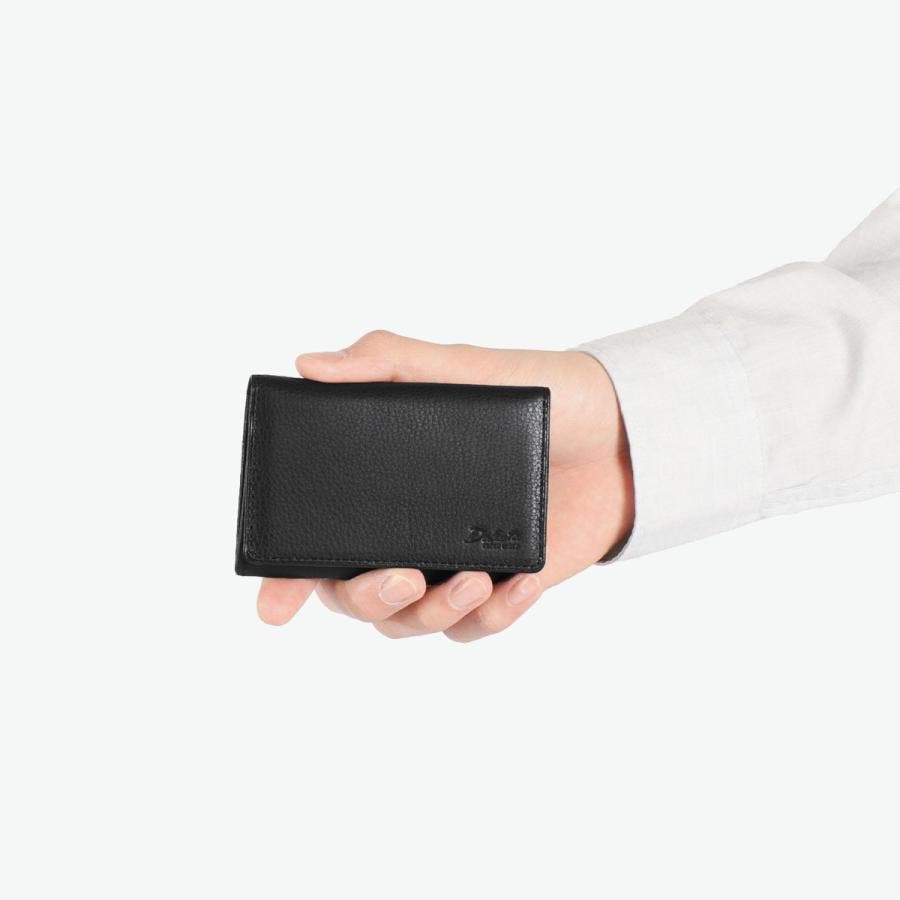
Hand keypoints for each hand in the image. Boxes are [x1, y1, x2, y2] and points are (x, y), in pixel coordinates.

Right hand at [257, 331, 633, 640]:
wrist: (622, 429)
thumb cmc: (537, 392)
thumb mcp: (461, 366)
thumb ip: (388, 360)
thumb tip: (310, 365)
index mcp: (385, 483)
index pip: (319, 536)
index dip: (286, 576)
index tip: (273, 605)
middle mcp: (410, 528)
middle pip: (356, 595)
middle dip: (366, 600)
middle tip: (400, 578)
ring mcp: (453, 560)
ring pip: (412, 622)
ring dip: (434, 613)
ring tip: (473, 580)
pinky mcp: (502, 584)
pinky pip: (479, 625)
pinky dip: (494, 616)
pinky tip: (518, 584)